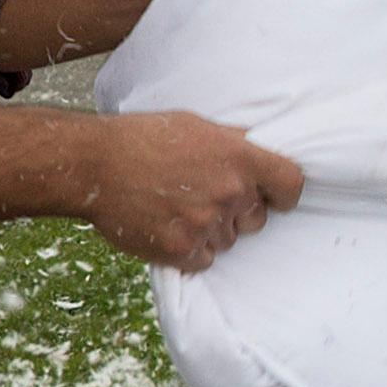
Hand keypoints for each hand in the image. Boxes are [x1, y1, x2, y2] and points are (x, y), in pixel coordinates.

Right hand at [83, 111, 301, 271]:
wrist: (95, 164)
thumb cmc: (143, 137)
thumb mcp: (196, 125)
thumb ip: (232, 142)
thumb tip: (258, 149)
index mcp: (239, 158)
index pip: (291, 185)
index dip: (283, 195)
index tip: (273, 198)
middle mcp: (229, 193)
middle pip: (257, 220)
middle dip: (238, 214)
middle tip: (204, 199)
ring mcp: (206, 224)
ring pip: (227, 241)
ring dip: (209, 232)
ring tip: (177, 209)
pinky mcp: (181, 250)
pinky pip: (203, 261)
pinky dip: (189, 251)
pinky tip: (167, 228)